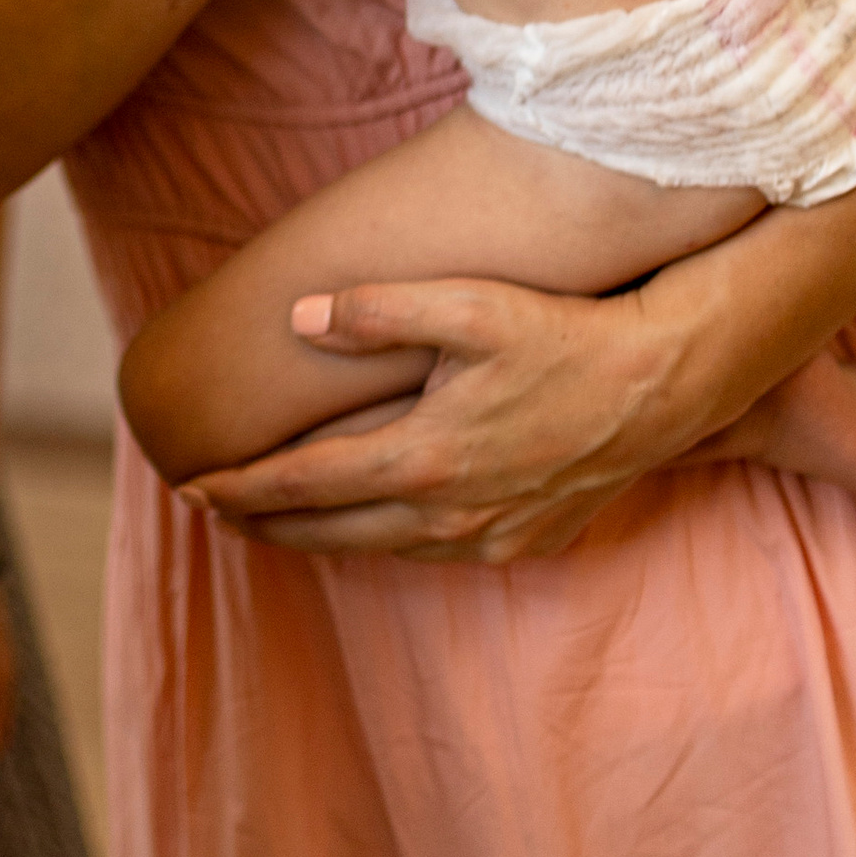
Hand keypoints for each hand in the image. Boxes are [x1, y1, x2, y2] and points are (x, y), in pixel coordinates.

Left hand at [188, 275, 693, 559]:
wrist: (664, 385)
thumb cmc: (563, 334)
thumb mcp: (468, 304)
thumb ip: (376, 310)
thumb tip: (298, 316)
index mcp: (423, 456)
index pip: (306, 482)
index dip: (241, 488)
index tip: (191, 488)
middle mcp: (451, 509)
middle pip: (332, 531)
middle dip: (265, 523)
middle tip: (215, 511)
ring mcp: (492, 533)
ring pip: (384, 548)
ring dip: (326, 536)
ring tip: (282, 520)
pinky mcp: (529, 542)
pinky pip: (440, 552)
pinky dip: (394, 542)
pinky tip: (381, 525)